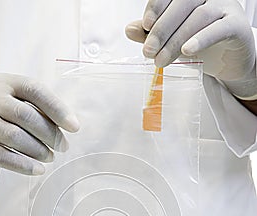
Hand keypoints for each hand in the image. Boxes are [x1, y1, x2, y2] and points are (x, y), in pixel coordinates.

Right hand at [0, 73, 78, 174]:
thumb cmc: (2, 115)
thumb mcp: (17, 101)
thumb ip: (40, 108)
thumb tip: (70, 125)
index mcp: (5, 82)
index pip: (35, 90)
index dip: (58, 109)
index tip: (74, 127)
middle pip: (27, 116)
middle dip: (51, 134)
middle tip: (63, 147)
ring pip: (16, 137)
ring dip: (39, 150)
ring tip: (50, 157)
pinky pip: (4, 157)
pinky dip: (25, 165)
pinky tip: (38, 169)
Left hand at [126, 0, 256, 96]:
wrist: (230, 60)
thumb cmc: (200, 43)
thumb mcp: (172, 39)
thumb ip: (151, 33)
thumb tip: (129, 29)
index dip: (156, 7)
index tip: (145, 26)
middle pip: (183, 4)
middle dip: (162, 29)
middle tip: (148, 51)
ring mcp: (225, 7)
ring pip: (199, 17)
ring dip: (176, 41)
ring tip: (161, 60)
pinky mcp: (237, 25)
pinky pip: (219, 29)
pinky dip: (201, 39)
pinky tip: (187, 51)